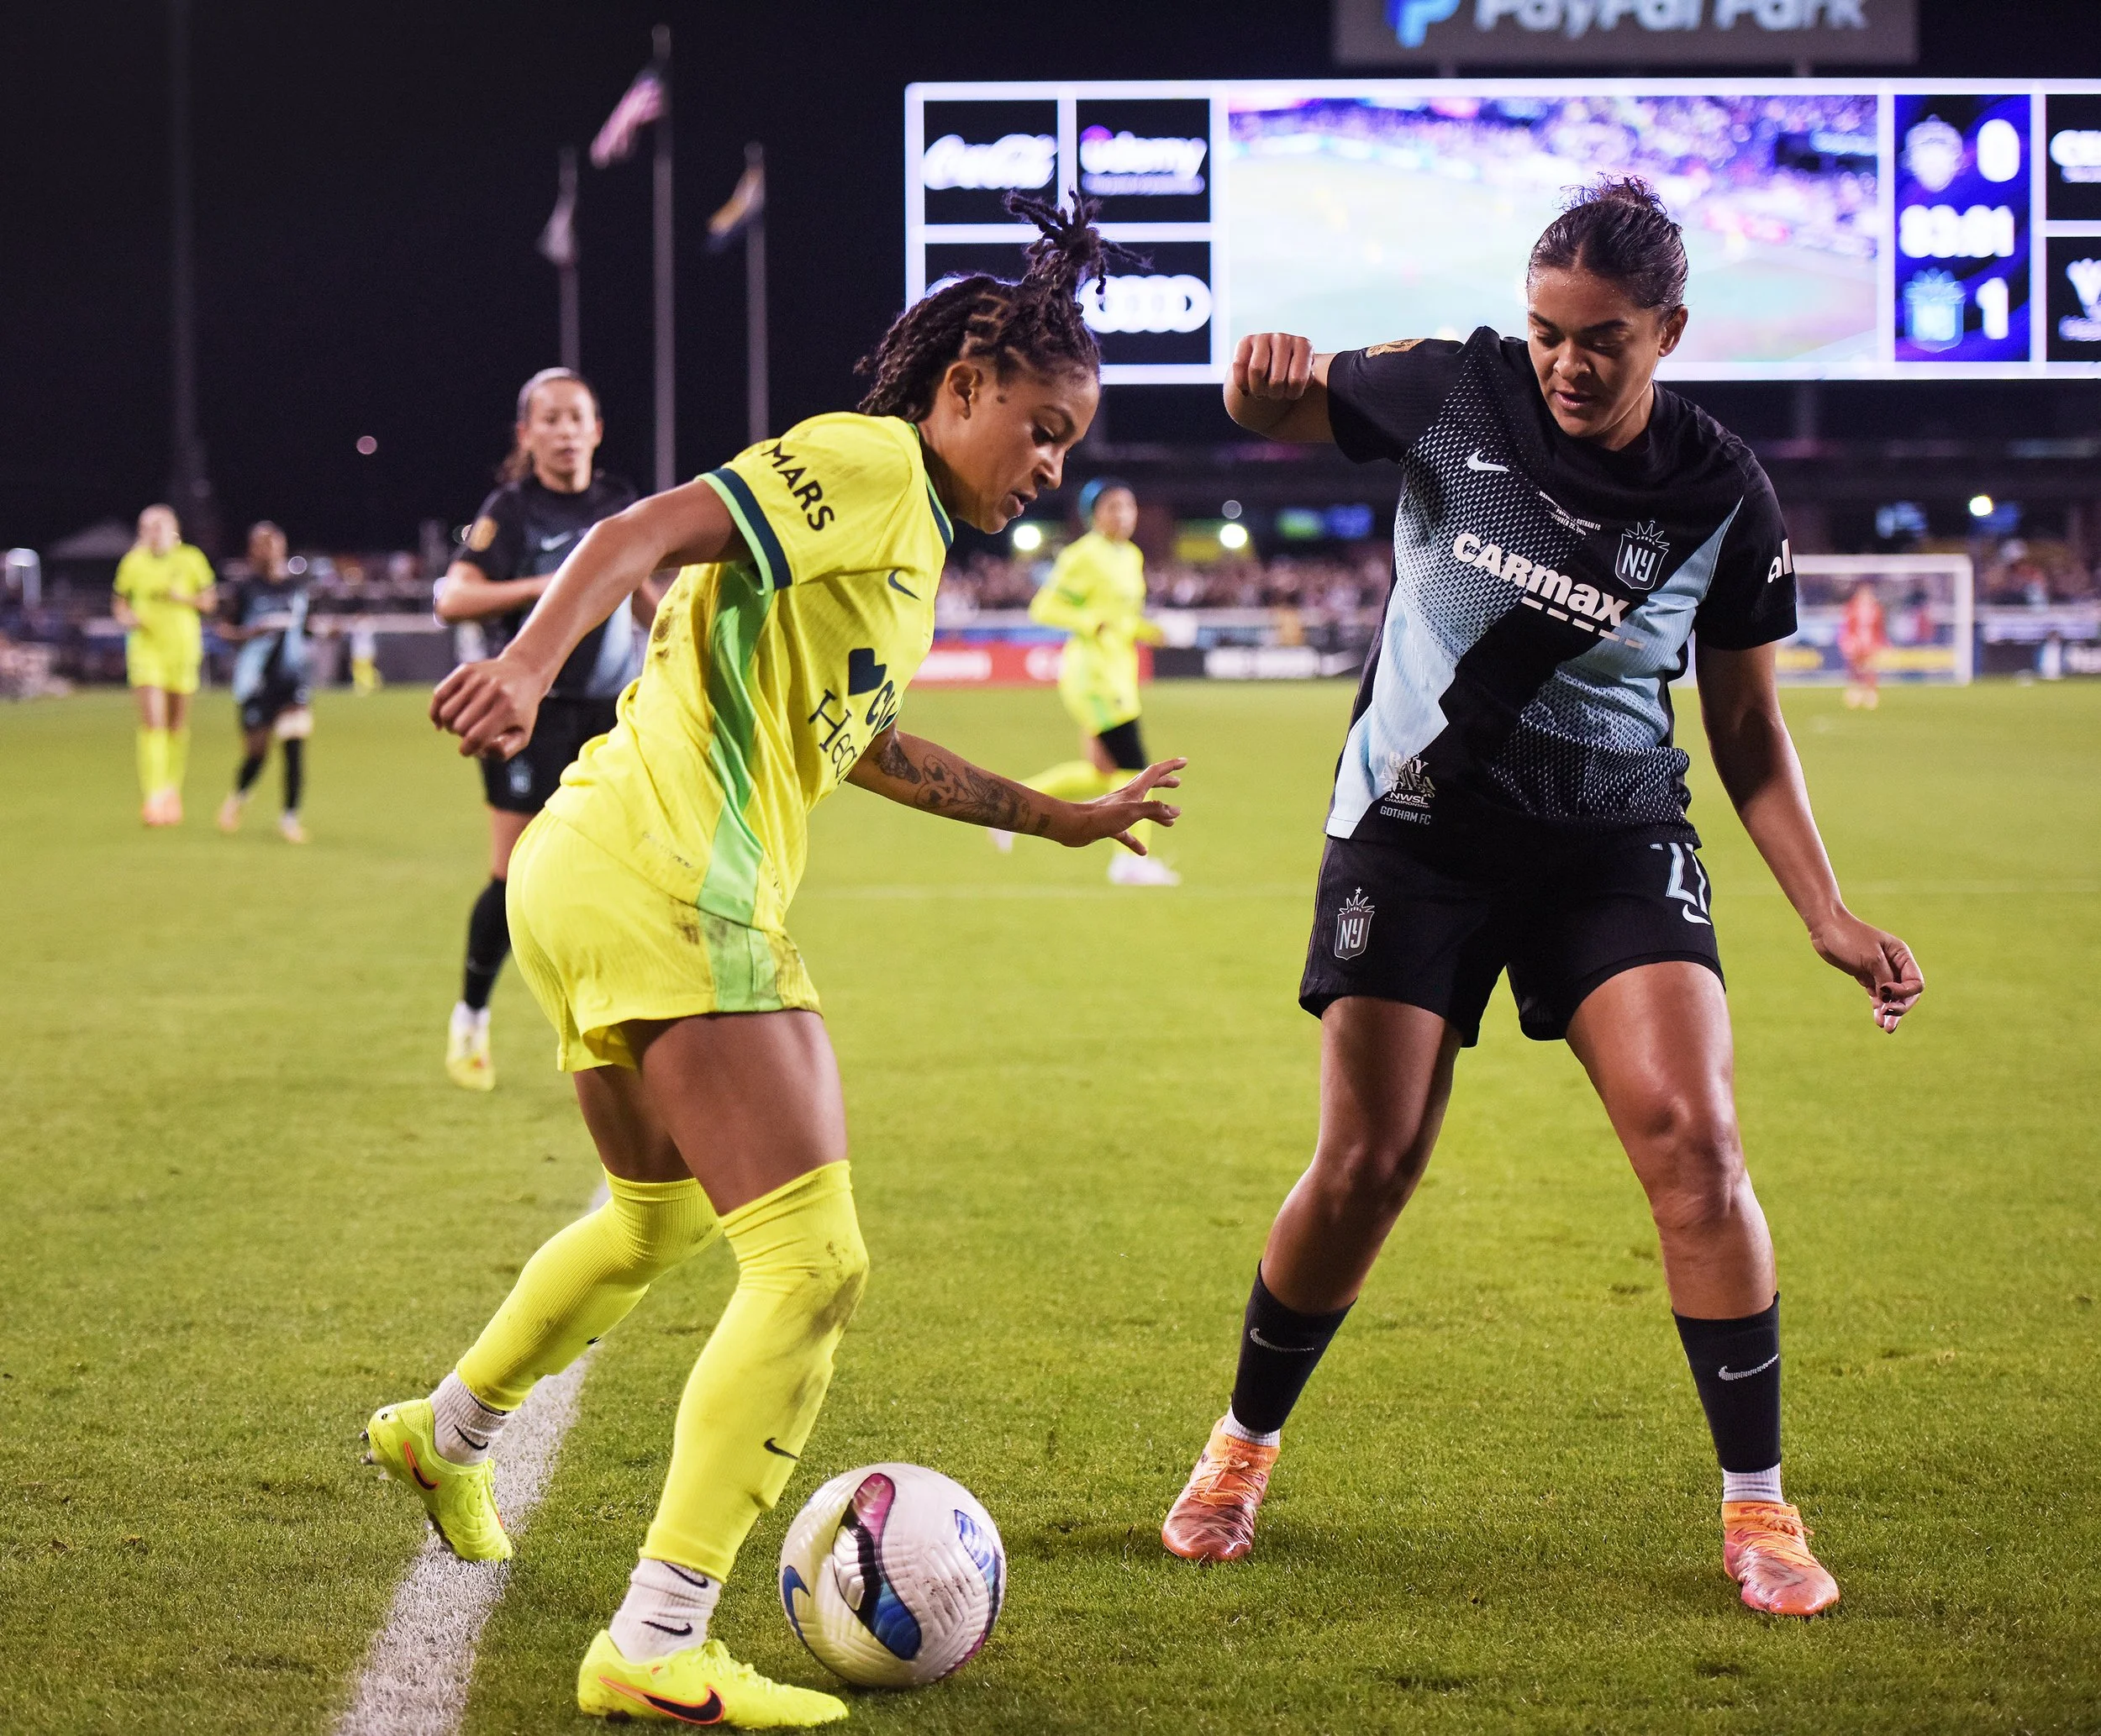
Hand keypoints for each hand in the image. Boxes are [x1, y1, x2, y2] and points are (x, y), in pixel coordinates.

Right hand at [431, 653, 547, 759]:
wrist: (525, 672)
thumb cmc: (521, 711)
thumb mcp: (521, 735)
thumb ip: (502, 752)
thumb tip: (479, 750)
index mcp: (508, 710)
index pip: (475, 738)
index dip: (467, 750)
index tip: (469, 750)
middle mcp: (492, 692)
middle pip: (459, 727)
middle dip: (461, 736)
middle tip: (470, 733)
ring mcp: (478, 679)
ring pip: (446, 713)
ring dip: (449, 725)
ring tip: (461, 724)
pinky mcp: (466, 670)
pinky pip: (439, 695)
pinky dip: (435, 711)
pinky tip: (441, 720)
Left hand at [1049, 758, 1184, 854]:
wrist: (1074, 826)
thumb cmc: (1102, 816)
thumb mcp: (1133, 812)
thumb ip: (1155, 809)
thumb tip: (1175, 811)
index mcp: (1133, 790)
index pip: (1155, 772)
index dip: (1170, 766)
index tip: (1184, 762)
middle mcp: (1127, 798)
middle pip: (1149, 786)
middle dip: (1164, 783)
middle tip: (1178, 783)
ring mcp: (1118, 812)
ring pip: (1142, 810)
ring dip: (1156, 813)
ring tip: (1170, 822)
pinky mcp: (1110, 826)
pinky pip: (1127, 833)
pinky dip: (1135, 840)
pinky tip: (1142, 852)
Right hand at [1232, 332, 1313, 399]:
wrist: (1271, 368)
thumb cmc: (1290, 376)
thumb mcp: (1303, 379)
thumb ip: (1306, 379)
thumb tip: (1302, 378)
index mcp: (1304, 346)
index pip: (1296, 380)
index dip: (1292, 394)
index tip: (1290, 395)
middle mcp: (1284, 338)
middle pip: (1275, 379)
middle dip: (1274, 394)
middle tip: (1274, 394)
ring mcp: (1264, 337)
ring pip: (1256, 370)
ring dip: (1257, 390)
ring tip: (1261, 392)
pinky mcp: (1245, 341)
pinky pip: (1239, 365)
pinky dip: (1242, 383)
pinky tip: (1247, 388)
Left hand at [1808, 910, 1923, 1032]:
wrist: (1825, 929)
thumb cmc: (1850, 937)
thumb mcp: (1871, 958)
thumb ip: (1884, 978)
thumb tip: (1890, 1000)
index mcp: (1901, 955)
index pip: (1915, 983)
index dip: (1904, 993)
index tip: (1886, 991)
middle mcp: (1895, 965)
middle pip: (1906, 994)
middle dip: (1900, 1008)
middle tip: (1888, 1019)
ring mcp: (1880, 972)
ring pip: (1891, 998)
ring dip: (1890, 1012)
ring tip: (1886, 1028)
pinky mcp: (1866, 977)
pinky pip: (1878, 997)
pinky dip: (1879, 1007)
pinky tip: (1877, 1020)